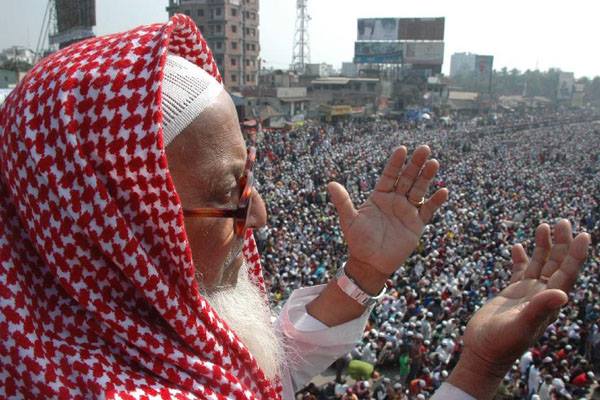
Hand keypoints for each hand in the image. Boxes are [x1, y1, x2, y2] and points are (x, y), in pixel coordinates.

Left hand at [328, 145, 447, 274]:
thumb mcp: (349, 220)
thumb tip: (330, 183)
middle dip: (415, 164)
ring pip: (419, 190)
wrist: (370, 263)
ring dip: (427, 177)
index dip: (395, 163)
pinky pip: (428, 210)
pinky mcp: (417, 224)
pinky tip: (443, 191)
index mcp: (380, 196)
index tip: (402, 149)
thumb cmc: (358, 241)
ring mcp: (407, 211)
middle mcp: (395, 200)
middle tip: (424, 148)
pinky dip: (436, 201)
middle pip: (407, 178)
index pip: (389, 175)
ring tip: (434, 162)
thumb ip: (342, 201)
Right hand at [449, 219, 590, 398]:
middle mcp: (542, 295)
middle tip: (564, 222)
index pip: (568, 274)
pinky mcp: (511, 293)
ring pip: (540, 264)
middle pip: (557, 264)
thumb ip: (540, 309)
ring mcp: (527, 293)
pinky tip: (516, 246)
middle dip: (562, 243)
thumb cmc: (502, 344)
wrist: (483, 352)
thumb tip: (563, 294)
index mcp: (549, 302)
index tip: (584, 235)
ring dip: (544, 246)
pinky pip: (519, 271)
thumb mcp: (521, 325)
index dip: (577, 255)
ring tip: (544, 226)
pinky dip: (520, 258)